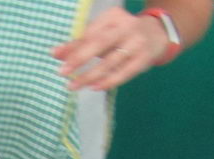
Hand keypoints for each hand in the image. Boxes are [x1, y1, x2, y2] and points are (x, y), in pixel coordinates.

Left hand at [52, 7, 167, 90]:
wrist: (158, 33)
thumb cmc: (121, 34)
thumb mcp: (103, 33)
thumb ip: (79, 43)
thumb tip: (55, 53)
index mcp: (113, 16)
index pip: (90, 33)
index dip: (73, 46)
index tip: (56, 56)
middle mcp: (126, 26)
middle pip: (100, 43)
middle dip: (80, 58)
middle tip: (62, 72)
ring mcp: (137, 43)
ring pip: (111, 61)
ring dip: (90, 75)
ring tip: (73, 86)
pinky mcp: (144, 59)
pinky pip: (125, 72)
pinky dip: (109, 81)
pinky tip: (94, 87)